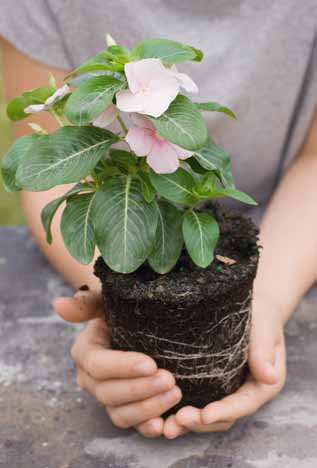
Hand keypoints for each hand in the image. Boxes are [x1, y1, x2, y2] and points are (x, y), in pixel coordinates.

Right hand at [53, 290, 181, 437]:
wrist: (135, 321)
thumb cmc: (120, 308)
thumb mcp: (105, 299)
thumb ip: (86, 301)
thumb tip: (59, 304)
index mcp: (85, 352)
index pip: (98, 364)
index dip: (123, 367)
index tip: (151, 364)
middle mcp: (91, 379)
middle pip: (108, 393)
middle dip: (140, 389)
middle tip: (170, 380)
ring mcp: (107, 397)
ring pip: (119, 413)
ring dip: (148, 408)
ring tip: (175, 394)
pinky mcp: (124, 409)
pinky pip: (132, 425)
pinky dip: (146, 427)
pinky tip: (164, 424)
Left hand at [162, 295, 286, 438]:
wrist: (253, 305)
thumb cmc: (260, 313)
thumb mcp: (265, 327)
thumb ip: (264, 351)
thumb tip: (269, 377)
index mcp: (262, 385)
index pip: (243, 404)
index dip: (224, 411)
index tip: (205, 415)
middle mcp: (244, 393)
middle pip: (222, 417)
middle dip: (199, 422)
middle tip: (176, 421)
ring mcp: (225, 390)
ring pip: (206, 415)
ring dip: (186, 423)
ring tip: (164, 426)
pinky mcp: (208, 384)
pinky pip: (195, 402)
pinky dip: (178, 410)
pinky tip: (158, 414)